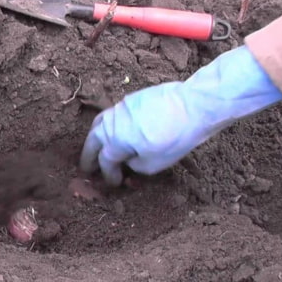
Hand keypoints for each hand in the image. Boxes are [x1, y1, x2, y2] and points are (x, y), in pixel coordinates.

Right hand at [79, 45, 281, 186]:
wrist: (195, 105)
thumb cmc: (176, 137)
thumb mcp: (154, 164)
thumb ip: (135, 166)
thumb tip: (130, 162)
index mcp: (114, 140)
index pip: (104, 160)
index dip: (108, 174)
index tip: (114, 183)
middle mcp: (111, 122)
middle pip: (93, 140)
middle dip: (88, 156)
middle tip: (86, 167)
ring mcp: (120, 107)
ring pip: (100, 124)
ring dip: (96, 138)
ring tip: (97, 147)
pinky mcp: (132, 98)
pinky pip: (113, 115)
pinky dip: (110, 126)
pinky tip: (117, 131)